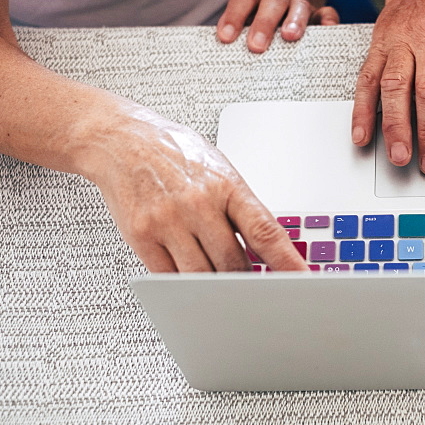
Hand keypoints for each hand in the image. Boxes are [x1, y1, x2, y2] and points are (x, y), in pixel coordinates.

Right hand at [83, 107, 307, 272]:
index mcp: (225, 184)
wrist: (121, 139)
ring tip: (220, 279)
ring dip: (215, 285)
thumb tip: (267, 246)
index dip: (287, 261)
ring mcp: (167, 221)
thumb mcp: (220, 169)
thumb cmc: (175, 152)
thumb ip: (241, 207)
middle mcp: (197, 203)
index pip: (264, 231)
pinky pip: (168, 276)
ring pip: (201, 276)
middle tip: (253, 285)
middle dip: (245, 278)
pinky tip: (189, 275)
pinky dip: (183, 282)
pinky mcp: (140, 236)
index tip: (302, 280)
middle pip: (232, 261)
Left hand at [216, 0, 338, 51]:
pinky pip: (327, 13)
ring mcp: (301, 2)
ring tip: (289, 36)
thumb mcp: (250, 8)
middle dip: (263, 24)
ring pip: (299, 6)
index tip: (225, 38)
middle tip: (256, 46)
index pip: (243, 0)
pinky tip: (329, 29)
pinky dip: (329, 20)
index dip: (233, 17)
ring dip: (294, 20)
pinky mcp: (320, 11)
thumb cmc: (266, 7)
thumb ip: (240, 26)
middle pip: (271, 3)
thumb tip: (223, 56)